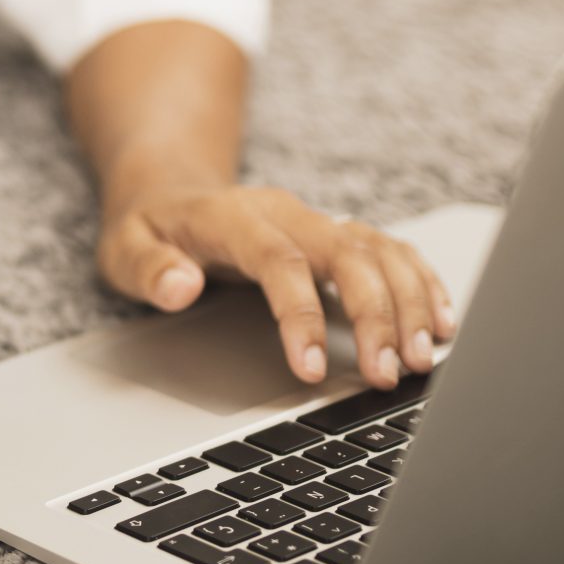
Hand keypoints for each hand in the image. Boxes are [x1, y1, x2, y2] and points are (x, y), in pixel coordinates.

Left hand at [96, 184, 456, 388]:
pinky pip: (391, 250)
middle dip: (375, 313)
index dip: (299, 314)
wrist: (169, 190)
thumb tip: (179, 287)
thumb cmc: (149, 229)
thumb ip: (147, 269)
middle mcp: (285, 214)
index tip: (310, 370)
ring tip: (421, 359)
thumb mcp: (124, 249)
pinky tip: (440, 322)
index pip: (277, 260)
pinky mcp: (336, 234)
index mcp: (232, 217)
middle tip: (389, 374)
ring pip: (378, 250)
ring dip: (408, 302)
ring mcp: (316, 221)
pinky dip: (420, 282)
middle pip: (346, 252)